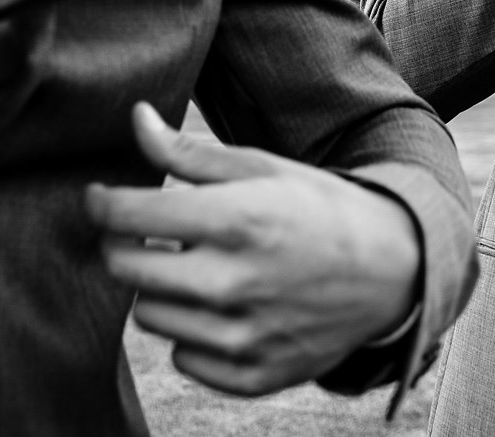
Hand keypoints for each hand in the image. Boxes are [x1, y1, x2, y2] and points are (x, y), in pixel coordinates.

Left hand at [85, 102, 420, 395]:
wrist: (394, 273)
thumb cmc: (320, 210)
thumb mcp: (260, 168)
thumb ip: (187, 152)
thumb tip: (136, 118)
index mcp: (237, 220)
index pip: (128, 217)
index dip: (101, 202)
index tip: (100, 197)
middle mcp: (236, 283)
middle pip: (126, 270)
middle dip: (125, 246)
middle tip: (147, 233)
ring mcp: (244, 337)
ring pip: (149, 316)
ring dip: (162, 291)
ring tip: (199, 268)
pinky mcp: (254, 376)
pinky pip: (183, 358)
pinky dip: (192, 334)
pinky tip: (223, 308)